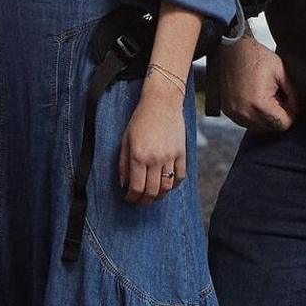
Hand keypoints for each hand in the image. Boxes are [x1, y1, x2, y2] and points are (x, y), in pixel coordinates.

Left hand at [118, 77, 189, 206]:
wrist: (162, 103)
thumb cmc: (139, 121)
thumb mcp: (125, 141)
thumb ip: (123, 164)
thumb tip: (124, 185)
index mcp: (139, 156)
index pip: (136, 187)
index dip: (131, 197)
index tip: (128, 198)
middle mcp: (156, 159)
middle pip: (152, 191)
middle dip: (144, 201)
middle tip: (139, 201)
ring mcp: (171, 157)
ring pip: (167, 187)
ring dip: (159, 196)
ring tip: (152, 196)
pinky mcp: (182, 153)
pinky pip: (180, 177)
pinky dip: (173, 185)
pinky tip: (166, 185)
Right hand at [212, 34, 294, 132]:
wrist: (231, 49)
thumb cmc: (255, 57)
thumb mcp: (281, 72)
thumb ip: (293, 95)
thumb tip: (297, 110)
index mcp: (259, 104)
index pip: (283, 124)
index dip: (290, 113)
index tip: (288, 101)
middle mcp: (244, 112)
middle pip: (270, 128)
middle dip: (277, 115)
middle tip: (277, 97)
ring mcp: (233, 113)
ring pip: (258, 127)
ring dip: (265, 117)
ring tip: (265, 97)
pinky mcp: (227, 110)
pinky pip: (246, 122)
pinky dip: (253, 115)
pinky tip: (255, 99)